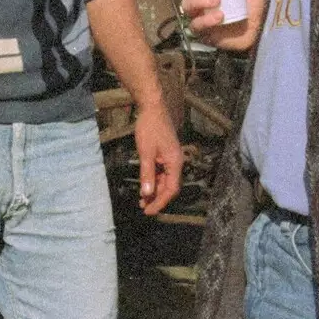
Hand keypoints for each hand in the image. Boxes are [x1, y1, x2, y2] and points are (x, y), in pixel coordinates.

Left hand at [133, 99, 183, 215]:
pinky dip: (154, 180)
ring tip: (142, 200)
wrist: (152, 107)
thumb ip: (147, 173)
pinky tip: (145, 186)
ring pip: (165, 181)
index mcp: (175, 163)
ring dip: (154, 191)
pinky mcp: (165, 154)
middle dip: (157, 199)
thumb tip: (147, 194)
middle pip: (169, 187)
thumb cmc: (150, 128)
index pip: (171, 189)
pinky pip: (162, 173)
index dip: (161, 202)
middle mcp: (176, 162)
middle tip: (144, 208)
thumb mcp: (146, 152)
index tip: (149, 211)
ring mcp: (171, 158)